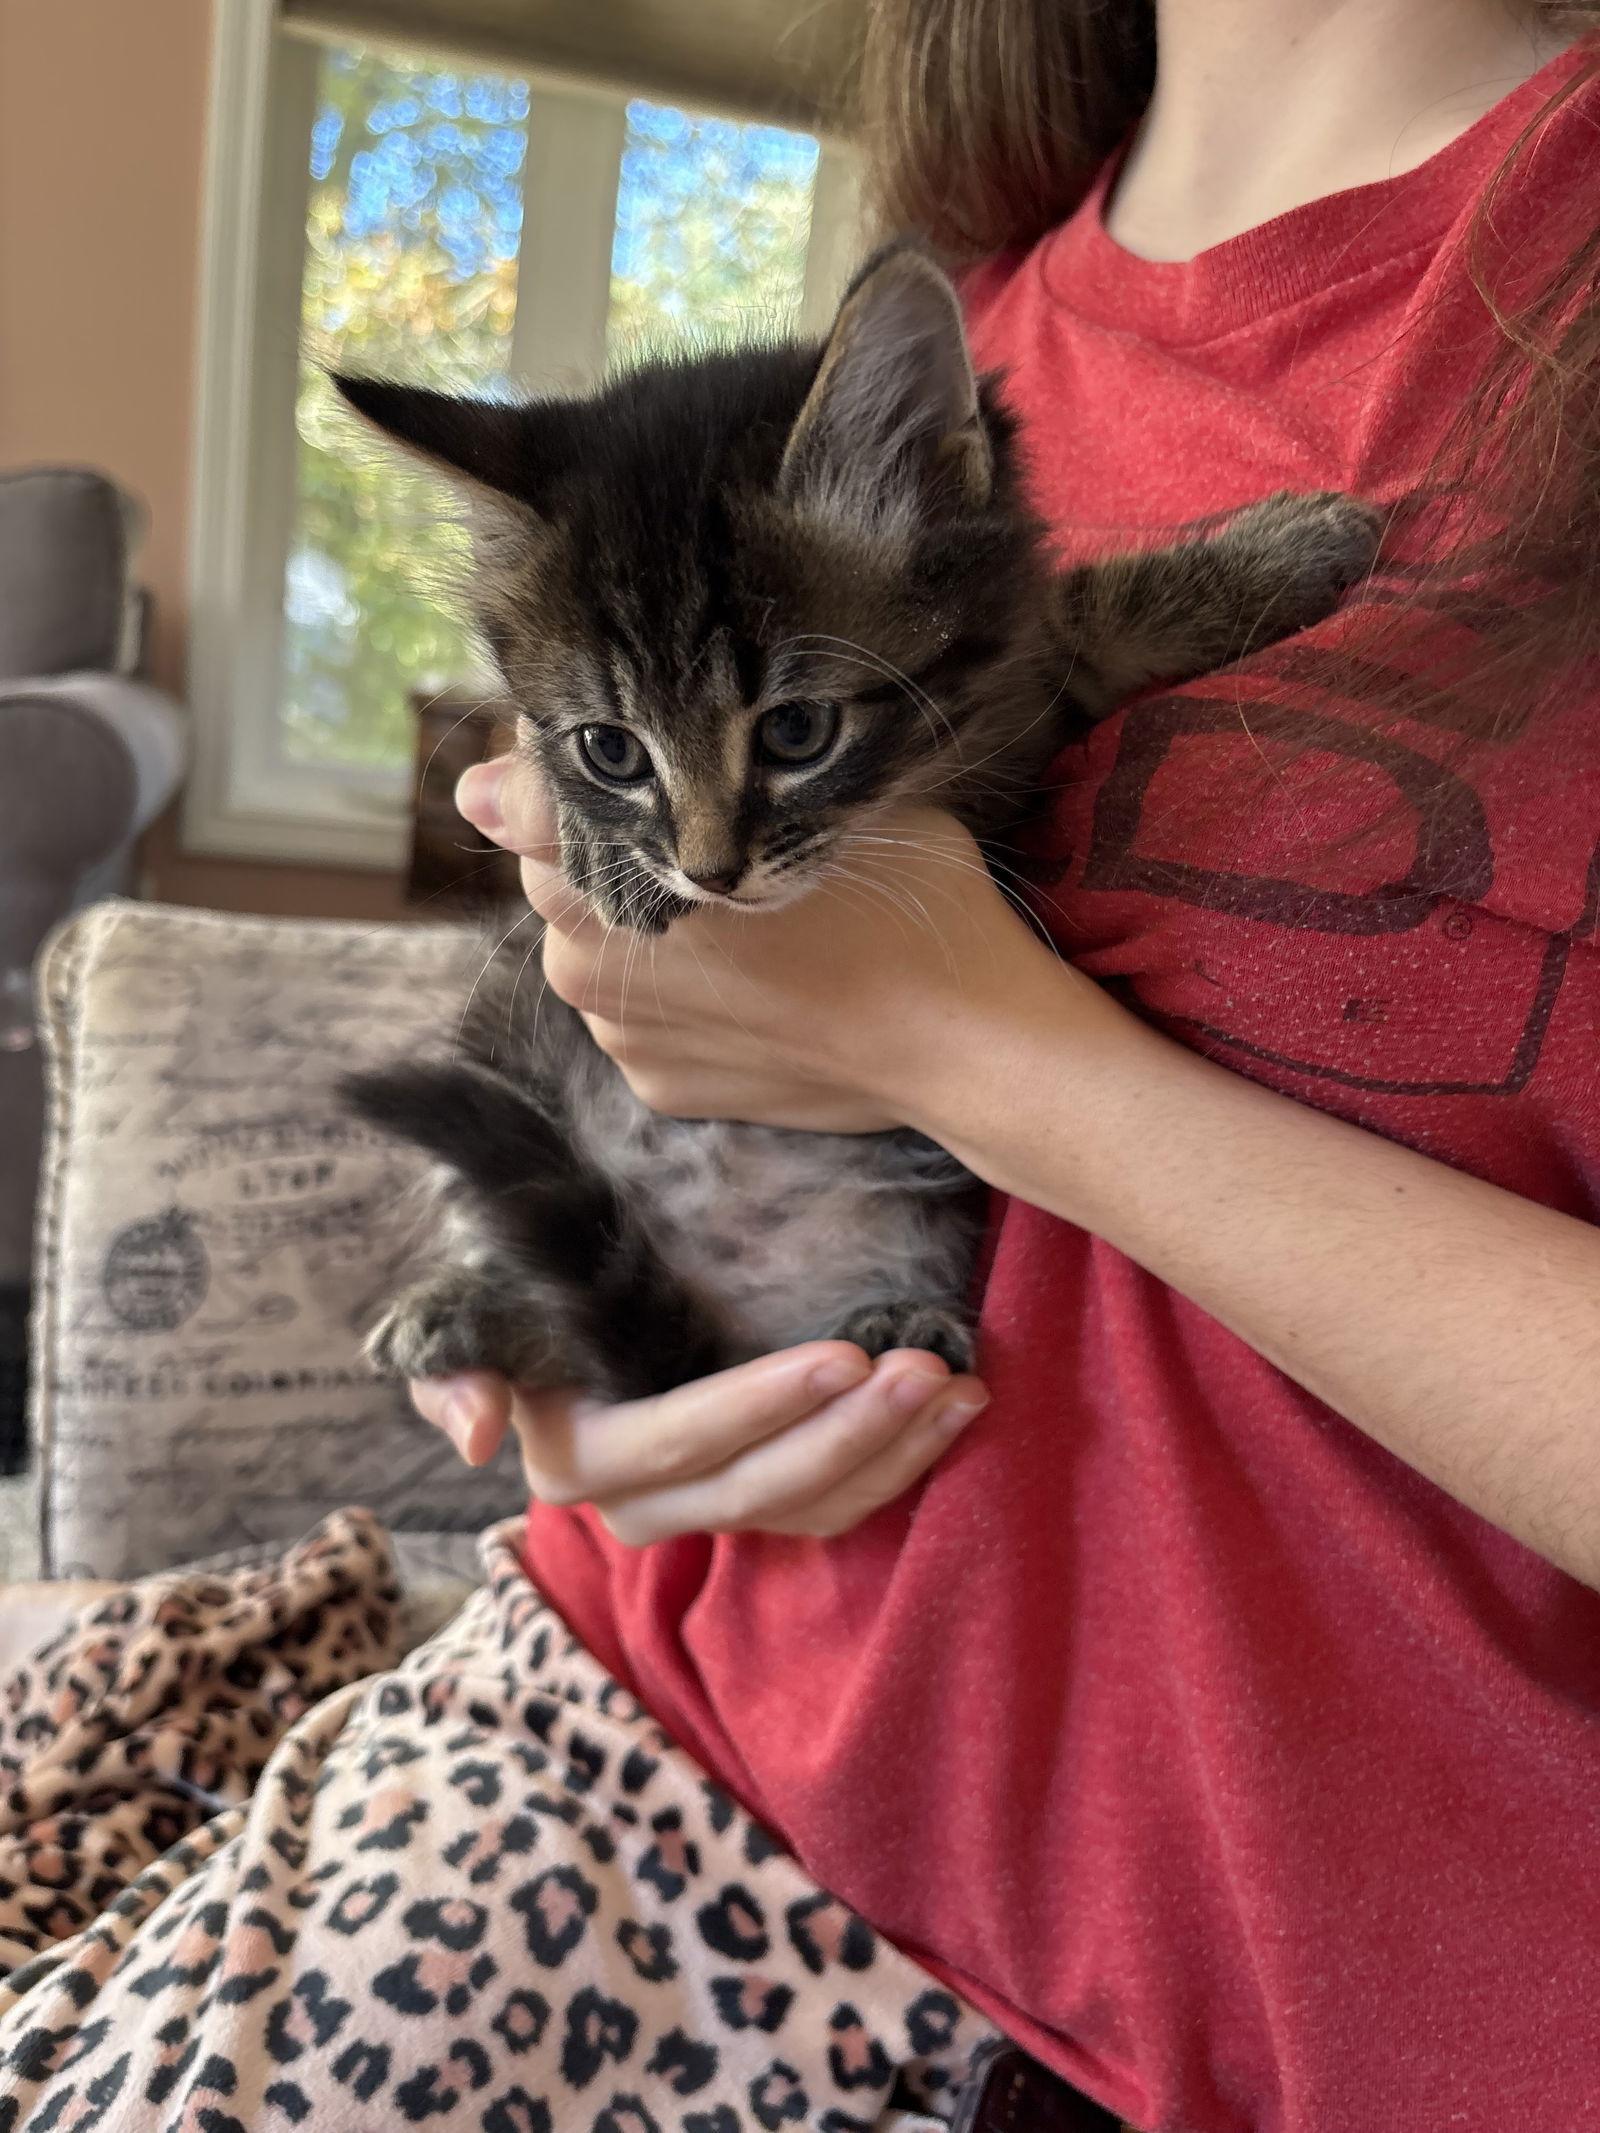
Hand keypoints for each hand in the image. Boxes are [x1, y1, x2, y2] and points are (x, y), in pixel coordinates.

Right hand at [409, 1342, 988, 1543]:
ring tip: (957, 1385)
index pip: (680, 1440)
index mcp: (579, 1459)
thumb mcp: (467, 1309)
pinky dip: (904, 1461)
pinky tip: (961, 1407)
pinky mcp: (762, 1505)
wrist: (569, 1299)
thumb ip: (452, 1361)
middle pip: (758, 1485)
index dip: (761, 1406)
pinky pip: (839, 1504)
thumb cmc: (526, 1286)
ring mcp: (709, 1513)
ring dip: (892, 1452)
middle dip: (850, 1434)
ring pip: (810, 1504)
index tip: (844, 1355)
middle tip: (926, 1370)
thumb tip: (475, 1440)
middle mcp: (642, 1507)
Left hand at [456, 752, 1061, 1134]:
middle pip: (563, 874)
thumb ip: (633, 783)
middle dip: (622, 851)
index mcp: (596, 860)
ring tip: (758, 929)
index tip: (650, 758)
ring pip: (604, 949)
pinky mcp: (654, 1085)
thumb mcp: (789, 796)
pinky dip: (686, 1001)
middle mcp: (578, 951)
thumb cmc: (895, 895)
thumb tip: (476, 792)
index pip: (531, 792)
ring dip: (653, 931)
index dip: (585, 765)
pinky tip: (764, 989)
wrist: (960, 1038)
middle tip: (724, 842)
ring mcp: (616, 1028)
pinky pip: (647, 1020)